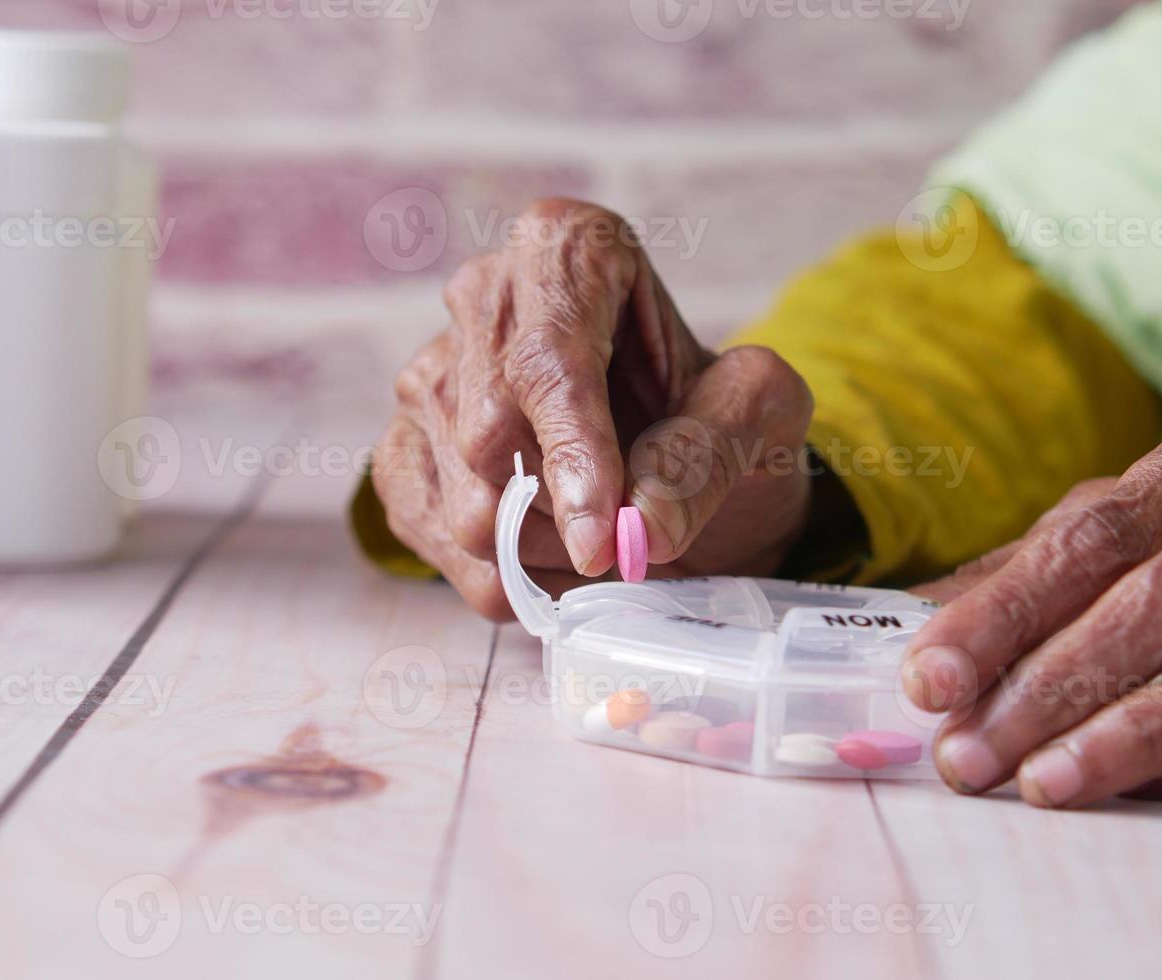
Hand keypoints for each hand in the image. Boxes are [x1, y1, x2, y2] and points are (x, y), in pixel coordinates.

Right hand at [371, 199, 814, 618]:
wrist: (674, 470)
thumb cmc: (714, 425)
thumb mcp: (759, 417)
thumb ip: (708, 456)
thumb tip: (640, 528)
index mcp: (567, 249)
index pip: (547, 359)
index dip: (572, 454)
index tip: (603, 538)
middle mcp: (480, 296)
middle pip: (490, 440)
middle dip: (566, 516)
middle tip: (628, 539)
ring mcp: (428, 375)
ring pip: (463, 504)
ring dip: (543, 555)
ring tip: (596, 538)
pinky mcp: (402, 449)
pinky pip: (436, 540)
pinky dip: (506, 579)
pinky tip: (551, 556)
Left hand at [905, 429, 1161, 806]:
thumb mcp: (1103, 543)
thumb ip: (1015, 582)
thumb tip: (907, 631)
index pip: (1083, 540)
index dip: (1003, 611)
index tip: (929, 680)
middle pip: (1155, 597)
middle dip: (1052, 683)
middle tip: (966, 758)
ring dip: (1124, 731)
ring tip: (1041, 784)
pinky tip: (1136, 792)